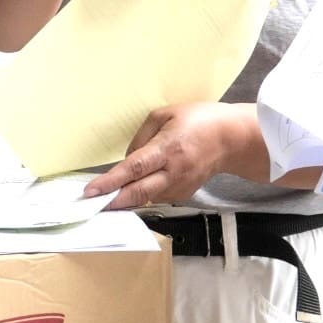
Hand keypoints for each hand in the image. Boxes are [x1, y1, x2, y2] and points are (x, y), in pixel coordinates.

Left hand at [83, 102, 263, 210]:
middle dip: (112, 202)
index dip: (110, 182)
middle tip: (90, 207)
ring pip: (146, 197)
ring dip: (126, 198)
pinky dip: (144, 193)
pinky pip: (157, 196)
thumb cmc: (198, 120)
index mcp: (168, 148)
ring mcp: (180, 186)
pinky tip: (138, 185)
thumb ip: (141, 138)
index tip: (91, 191)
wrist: (231, 139)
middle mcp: (174, 171)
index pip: (134, 168)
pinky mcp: (184, 194)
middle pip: (138, 193)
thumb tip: (127, 161)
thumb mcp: (164, 115)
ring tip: (109, 194)